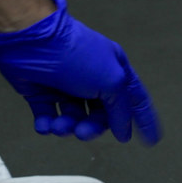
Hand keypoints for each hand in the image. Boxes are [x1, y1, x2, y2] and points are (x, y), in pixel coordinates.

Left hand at [0, 0, 160, 143]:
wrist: (31, 40)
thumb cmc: (75, 54)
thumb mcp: (112, 81)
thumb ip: (122, 110)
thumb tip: (124, 132)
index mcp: (115, 70)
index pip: (135, 100)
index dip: (144, 121)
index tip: (150, 141)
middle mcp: (93, 78)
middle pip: (102, 116)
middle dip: (93, 127)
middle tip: (83, 132)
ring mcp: (67, 86)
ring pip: (75, 119)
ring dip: (68, 127)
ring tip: (59, 125)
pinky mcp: (42, 92)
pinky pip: (49, 117)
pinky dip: (48, 125)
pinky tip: (45, 124)